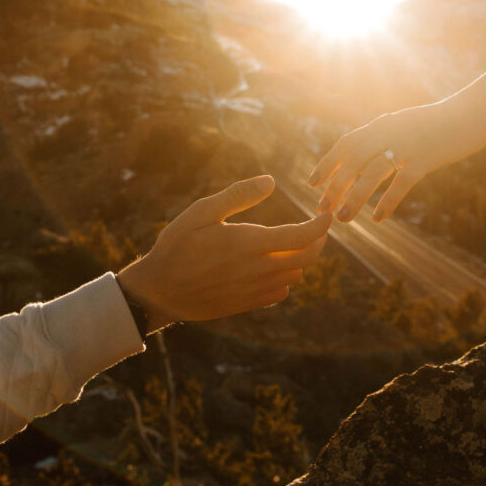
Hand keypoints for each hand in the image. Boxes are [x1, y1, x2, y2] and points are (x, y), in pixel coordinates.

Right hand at [117, 175, 329, 329]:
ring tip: (293, 241)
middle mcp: (257, 270)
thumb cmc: (177, 245)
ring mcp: (254, 290)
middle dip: (318, 240)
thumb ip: (238, 196)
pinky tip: (273, 265)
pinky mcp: (247, 304)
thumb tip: (270, 181)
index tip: (326, 213)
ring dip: (300, 258)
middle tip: (316, 226)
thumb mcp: (202, 211)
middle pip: (306, 258)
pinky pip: (279, 292)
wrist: (159, 291)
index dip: (321, 225)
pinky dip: (285, 277)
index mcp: (249, 243)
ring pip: (294, 275)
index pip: (301, 237)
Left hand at [308, 93, 485, 221]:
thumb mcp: (407, 124)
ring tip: (343, 218)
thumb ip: (387, 135)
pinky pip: (401, 182)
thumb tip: (368, 151)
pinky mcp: (426, 157)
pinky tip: (378, 218)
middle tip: (322, 208)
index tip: (312, 183)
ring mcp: (407, 144)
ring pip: (372, 172)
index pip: (346, 143)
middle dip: (334, 185)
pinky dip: (387, 201)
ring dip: (354, 197)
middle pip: (352, 160)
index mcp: (382, 124)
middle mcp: (389, 132)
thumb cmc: (441, 122)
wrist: (473, 112)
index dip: (327, 163)